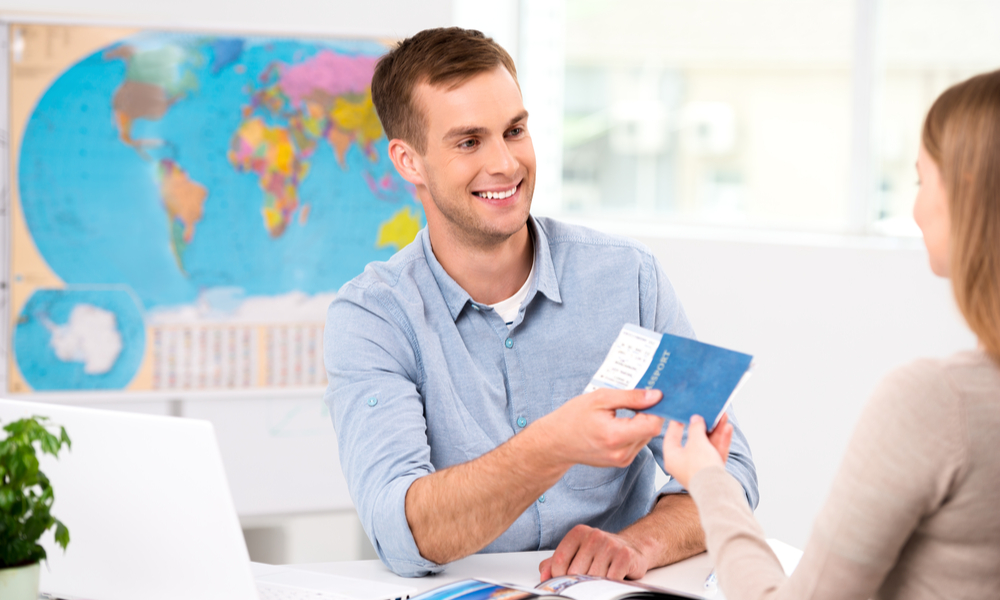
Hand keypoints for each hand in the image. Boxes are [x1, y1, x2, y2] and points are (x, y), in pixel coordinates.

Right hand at [536, 388, 664, 469]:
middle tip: (635, 400)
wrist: (556, 442)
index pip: (653, 424)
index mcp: (616, 436)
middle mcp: (621, 453)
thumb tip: (656, 395)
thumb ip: (630, 397)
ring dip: (641, 422)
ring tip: (623, 411)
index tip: (651, 395)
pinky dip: (634, 431)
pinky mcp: (621, 462)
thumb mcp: (600, 399)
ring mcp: (622, 460)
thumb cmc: (573, 417)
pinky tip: (620, 423)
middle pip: (651, 430)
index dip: (656, 408)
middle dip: (648, 413)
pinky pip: (637, 443)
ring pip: (646, 437)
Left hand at [539, 524, 651, 580]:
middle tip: (588, 579)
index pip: (559, 561)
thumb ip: (555, 563)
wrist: (632, 548)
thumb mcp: (576, 554)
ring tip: (601, 577)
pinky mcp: (625, 556)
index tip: (566, 579)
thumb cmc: (600, 553)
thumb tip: (544, 576)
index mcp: (578, 533)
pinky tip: (611, 578)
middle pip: (575, 571)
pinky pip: (610, 580)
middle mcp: (594, 535)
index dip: (559, 576)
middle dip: (580, 581)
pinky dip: (609, 584)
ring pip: (592, 578)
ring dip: (595, 584)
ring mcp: (610, 544)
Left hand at [661, 413, 732, 488]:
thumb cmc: (701, 467)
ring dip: (716, 431)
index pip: (671, 437)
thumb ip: (696, 428)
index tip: (682, 412)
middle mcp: (684, 464)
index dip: (677, 423)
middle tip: (709, 412)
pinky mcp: (712, 473)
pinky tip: (728, 429)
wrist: (717, 492)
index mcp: (672, 458)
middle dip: (704, 426)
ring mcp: (699, 469)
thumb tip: (696, 419)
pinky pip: (716, 453)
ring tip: (723, 416)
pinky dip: (721, 441)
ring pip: (707, 446)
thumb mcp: (696, 442)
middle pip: (693, 440)